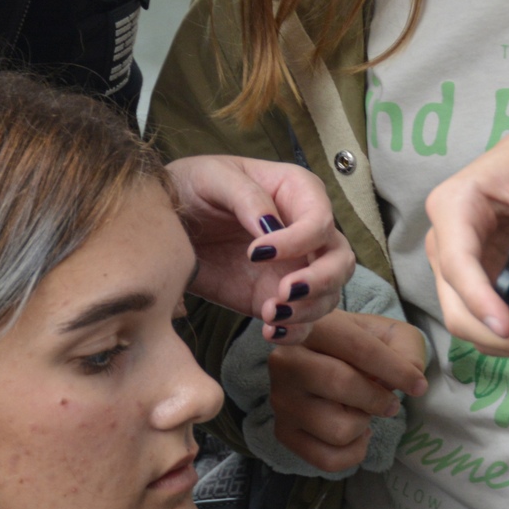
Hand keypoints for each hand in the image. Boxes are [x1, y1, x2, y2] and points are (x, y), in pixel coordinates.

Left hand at [166, 155, 353, 335]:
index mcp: (298, 192)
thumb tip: (269, 227)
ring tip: (269, 314)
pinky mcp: (275, 297)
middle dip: (320, 280)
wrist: (169, 223)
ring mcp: (294, 267)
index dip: (297, 241)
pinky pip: (302, 320)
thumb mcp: (213, 177)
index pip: (319, 221)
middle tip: (283, 292)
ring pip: (328, 294)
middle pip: (339, 260)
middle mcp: (305, 231)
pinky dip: (293, 332)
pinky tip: (269, 330)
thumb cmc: (194, 187)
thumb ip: (245, 196)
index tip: (255, 253)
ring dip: (306, 310)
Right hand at [268, 312, 428, 472]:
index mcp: (311, 326)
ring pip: (338, 429)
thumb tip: (411, 375)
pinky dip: (353, 452)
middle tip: (390, 402)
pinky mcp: (283, 432)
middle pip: (341, 385)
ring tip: (360, 411)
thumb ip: (405, 348)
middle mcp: (286, 361)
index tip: (419, 386)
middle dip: (378, 399)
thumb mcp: (387, 333)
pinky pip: (328, 459)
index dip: (395, 370)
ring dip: (363, 424)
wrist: (322, 359)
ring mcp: (281, 400)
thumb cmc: (357, 345)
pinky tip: (354, 433)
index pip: (358, 348)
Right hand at [424, 112, 508, 354]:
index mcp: (455, 206)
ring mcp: (466, 268)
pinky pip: (496, 323)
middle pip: (458, 307)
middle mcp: (449, 242)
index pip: (456, 262)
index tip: (507, 326)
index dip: (478, 299)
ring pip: (474, 325)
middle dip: (502, 333)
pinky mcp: (487, 284)